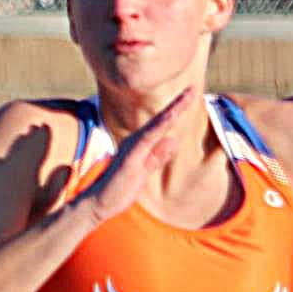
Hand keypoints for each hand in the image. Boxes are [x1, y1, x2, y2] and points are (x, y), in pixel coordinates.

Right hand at [78, 87, 194, 226]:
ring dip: (172, 111)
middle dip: (178, 103)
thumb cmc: (119, 190)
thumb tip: (174, 140)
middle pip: (161, 119)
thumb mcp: (144, 172)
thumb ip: (157, 157)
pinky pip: (147, 140)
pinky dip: (159, 128)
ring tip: (187, 97)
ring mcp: (133, 149)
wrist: (99, 204)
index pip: (162, 125)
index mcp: (141, 145)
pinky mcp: (130, 160)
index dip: (177, 110)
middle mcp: (136, 142)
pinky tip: (170, 118)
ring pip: (156, 126)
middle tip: (194, 88)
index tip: (191, 95)